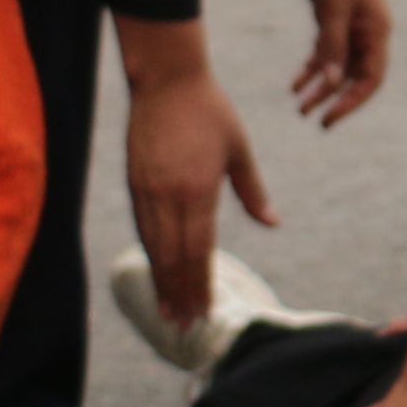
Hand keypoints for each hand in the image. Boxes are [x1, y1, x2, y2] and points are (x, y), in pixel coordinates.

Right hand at [120, 29, 271, 330]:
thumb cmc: (209, 111)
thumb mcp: (239, 149)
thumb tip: (273, 223)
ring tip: (169, 312)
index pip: (200, 250)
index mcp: (198, 190)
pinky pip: (142, 228)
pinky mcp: (134, 183)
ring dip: (163, 282)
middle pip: (174, 257)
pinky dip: (150, 256)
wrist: (166, 79)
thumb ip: (252, 190)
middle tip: (187, 326)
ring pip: (154, 247)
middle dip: (181, 294)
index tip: (206, 310)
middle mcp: (168, 197)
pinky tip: (156, 272)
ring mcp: (147, 191)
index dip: (202, 284)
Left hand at [289, 0, 386, 123]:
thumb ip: (332, 45)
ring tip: (297, 104)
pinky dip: (311, 66)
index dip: (351, 102)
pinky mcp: (330, 15)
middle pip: (352, 76)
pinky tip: (295, 80)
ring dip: (319, 86)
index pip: (370, 79)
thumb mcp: (332, 7)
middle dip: (331, 98)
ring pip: (336, 65)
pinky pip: (324, 49)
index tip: (327, 118)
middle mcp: (365, 31)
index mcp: (376, 30)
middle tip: (306, 116)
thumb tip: (330, 84)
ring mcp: (348, 23)